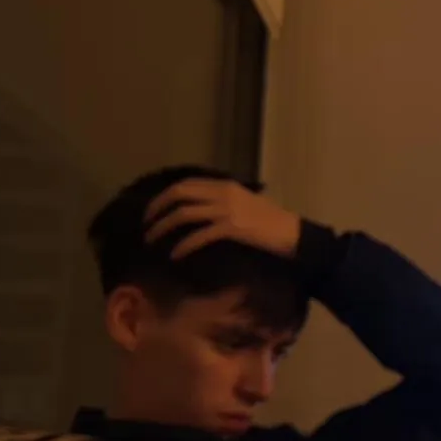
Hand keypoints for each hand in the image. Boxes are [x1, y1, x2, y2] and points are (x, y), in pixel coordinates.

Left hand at [143, 178, 300, 259]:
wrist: (293, 234)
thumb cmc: (272, 222)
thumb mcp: (246, 203)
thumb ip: (224, 202)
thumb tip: (200, 210)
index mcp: (226, 185)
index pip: (187, 184)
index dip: (164, 195)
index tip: (152, 210)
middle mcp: (224, 193)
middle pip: (179, 194)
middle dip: (157, 209)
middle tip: (146, 225)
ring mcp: (227, 210)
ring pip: (184, 214)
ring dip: (164, 227)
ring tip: (153, 241)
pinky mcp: (232, 228)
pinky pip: (199, 236)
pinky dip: (183, 246)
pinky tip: (176, 255)